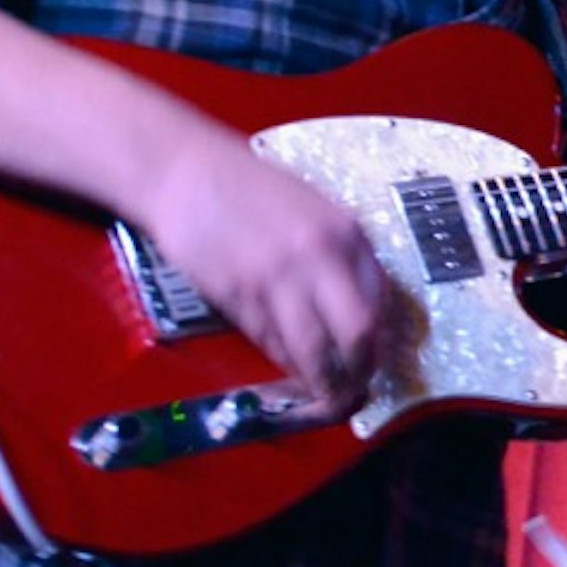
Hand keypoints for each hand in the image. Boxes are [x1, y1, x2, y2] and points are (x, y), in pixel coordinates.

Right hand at [135, 125, 387, 410]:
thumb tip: (365, 308)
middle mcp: (318, 257)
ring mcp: (277, 278)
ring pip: (314, 350)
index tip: (376, 357)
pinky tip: (290, 368)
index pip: (381, 302)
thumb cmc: (250, 189)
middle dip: (360, 370)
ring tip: (327, 394)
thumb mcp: (315, 211)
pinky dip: (285, 362)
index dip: (381, 340)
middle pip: (357, 334)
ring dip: (323, 380)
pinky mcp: (238, 295)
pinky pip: (272, 342)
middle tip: (356, 386)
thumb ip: (343, 255)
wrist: (186, 172)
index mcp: (345, 233)